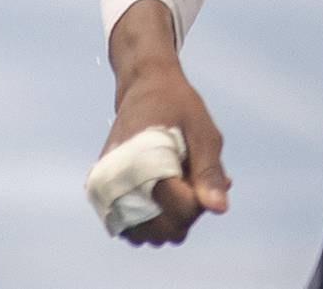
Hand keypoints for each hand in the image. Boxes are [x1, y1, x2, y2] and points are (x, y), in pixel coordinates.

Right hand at [98, 64, 230, 245]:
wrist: (143, 88)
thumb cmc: (177, 105)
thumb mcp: (203, 131)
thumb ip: (210, 172)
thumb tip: (220, 209)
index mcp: (143, 164)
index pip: (182, 212)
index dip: (203, 200)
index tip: (209, 177)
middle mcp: (117, 184)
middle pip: (166, 231)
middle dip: (189, 212)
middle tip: (195, 178)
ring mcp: (106, 193)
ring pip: (149, 234)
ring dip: (170, 217)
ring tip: (180, 181)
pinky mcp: (102, 196)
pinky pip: (132, 227)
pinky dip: (152, 217)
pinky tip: (166, 189)